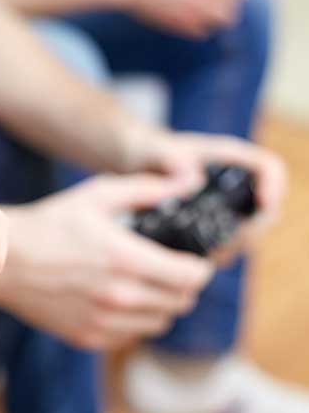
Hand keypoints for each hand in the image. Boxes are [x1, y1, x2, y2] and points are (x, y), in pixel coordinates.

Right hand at [0, 175, 214, 349]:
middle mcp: (120, 296)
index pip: (192, 277)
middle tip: (169, 271)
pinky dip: (134, 322)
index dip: (200, 268)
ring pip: (159, 323)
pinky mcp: (88, 336)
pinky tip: (119, 301)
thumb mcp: (96, 196)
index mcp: (127, 259)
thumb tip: (184, 185)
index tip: (192, 261)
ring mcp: (104, 321)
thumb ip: (145, 190)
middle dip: (182, 286)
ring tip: (145, 286)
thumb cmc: (49, 225)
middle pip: (181, 302)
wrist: (4, 261)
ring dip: (160, 305)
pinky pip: (131, 336)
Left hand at [126, 130, 286, 257]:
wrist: (138, 165)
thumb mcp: (154, 151)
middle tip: (222, 244)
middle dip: (249, 231)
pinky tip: (193, 261)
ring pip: (247, 233)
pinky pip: (227, 244)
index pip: (268, 167)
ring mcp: (227, 206)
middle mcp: (235, 183)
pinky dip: (215, 254)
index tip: (265, 203)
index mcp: (228, 158)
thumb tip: (192, 179)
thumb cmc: (150, 151)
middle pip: (263, 210)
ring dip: (231, 248)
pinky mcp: (214, 225)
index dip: (274, 185)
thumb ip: (169, 158)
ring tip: (204, 256)